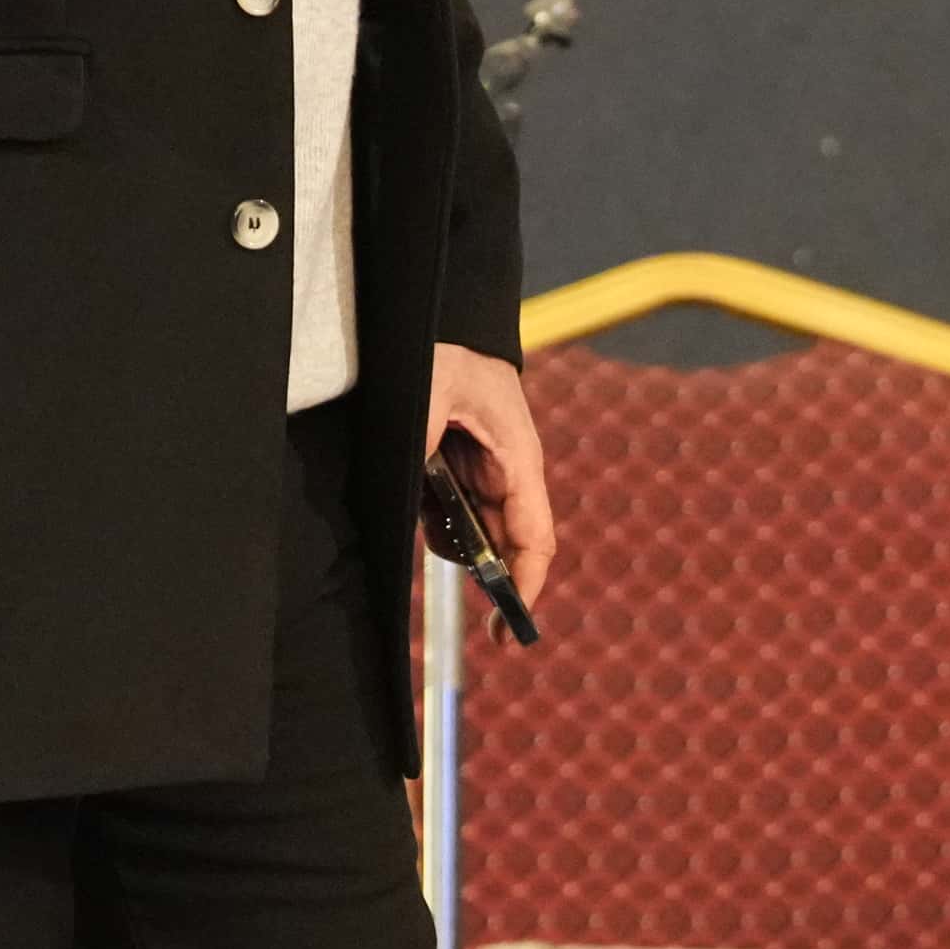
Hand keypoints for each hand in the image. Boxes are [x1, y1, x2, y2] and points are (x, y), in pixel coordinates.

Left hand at [428, 342, 558, 607]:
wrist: (443, 320)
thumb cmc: (449, 351)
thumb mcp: (431, 393)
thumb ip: (423, 448)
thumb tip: (414, 505)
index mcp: (517, 461)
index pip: (535, 540)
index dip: (526, 587)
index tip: (508, 628)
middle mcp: (508, 475)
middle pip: (503, 547)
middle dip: (481, 572)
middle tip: (458, 596)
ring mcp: (486, 474)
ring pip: (475, 535)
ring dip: (450, 541)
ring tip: (422, 504)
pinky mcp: (463, 470)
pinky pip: (453, 514)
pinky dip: (435, 521)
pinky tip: (417, 497)